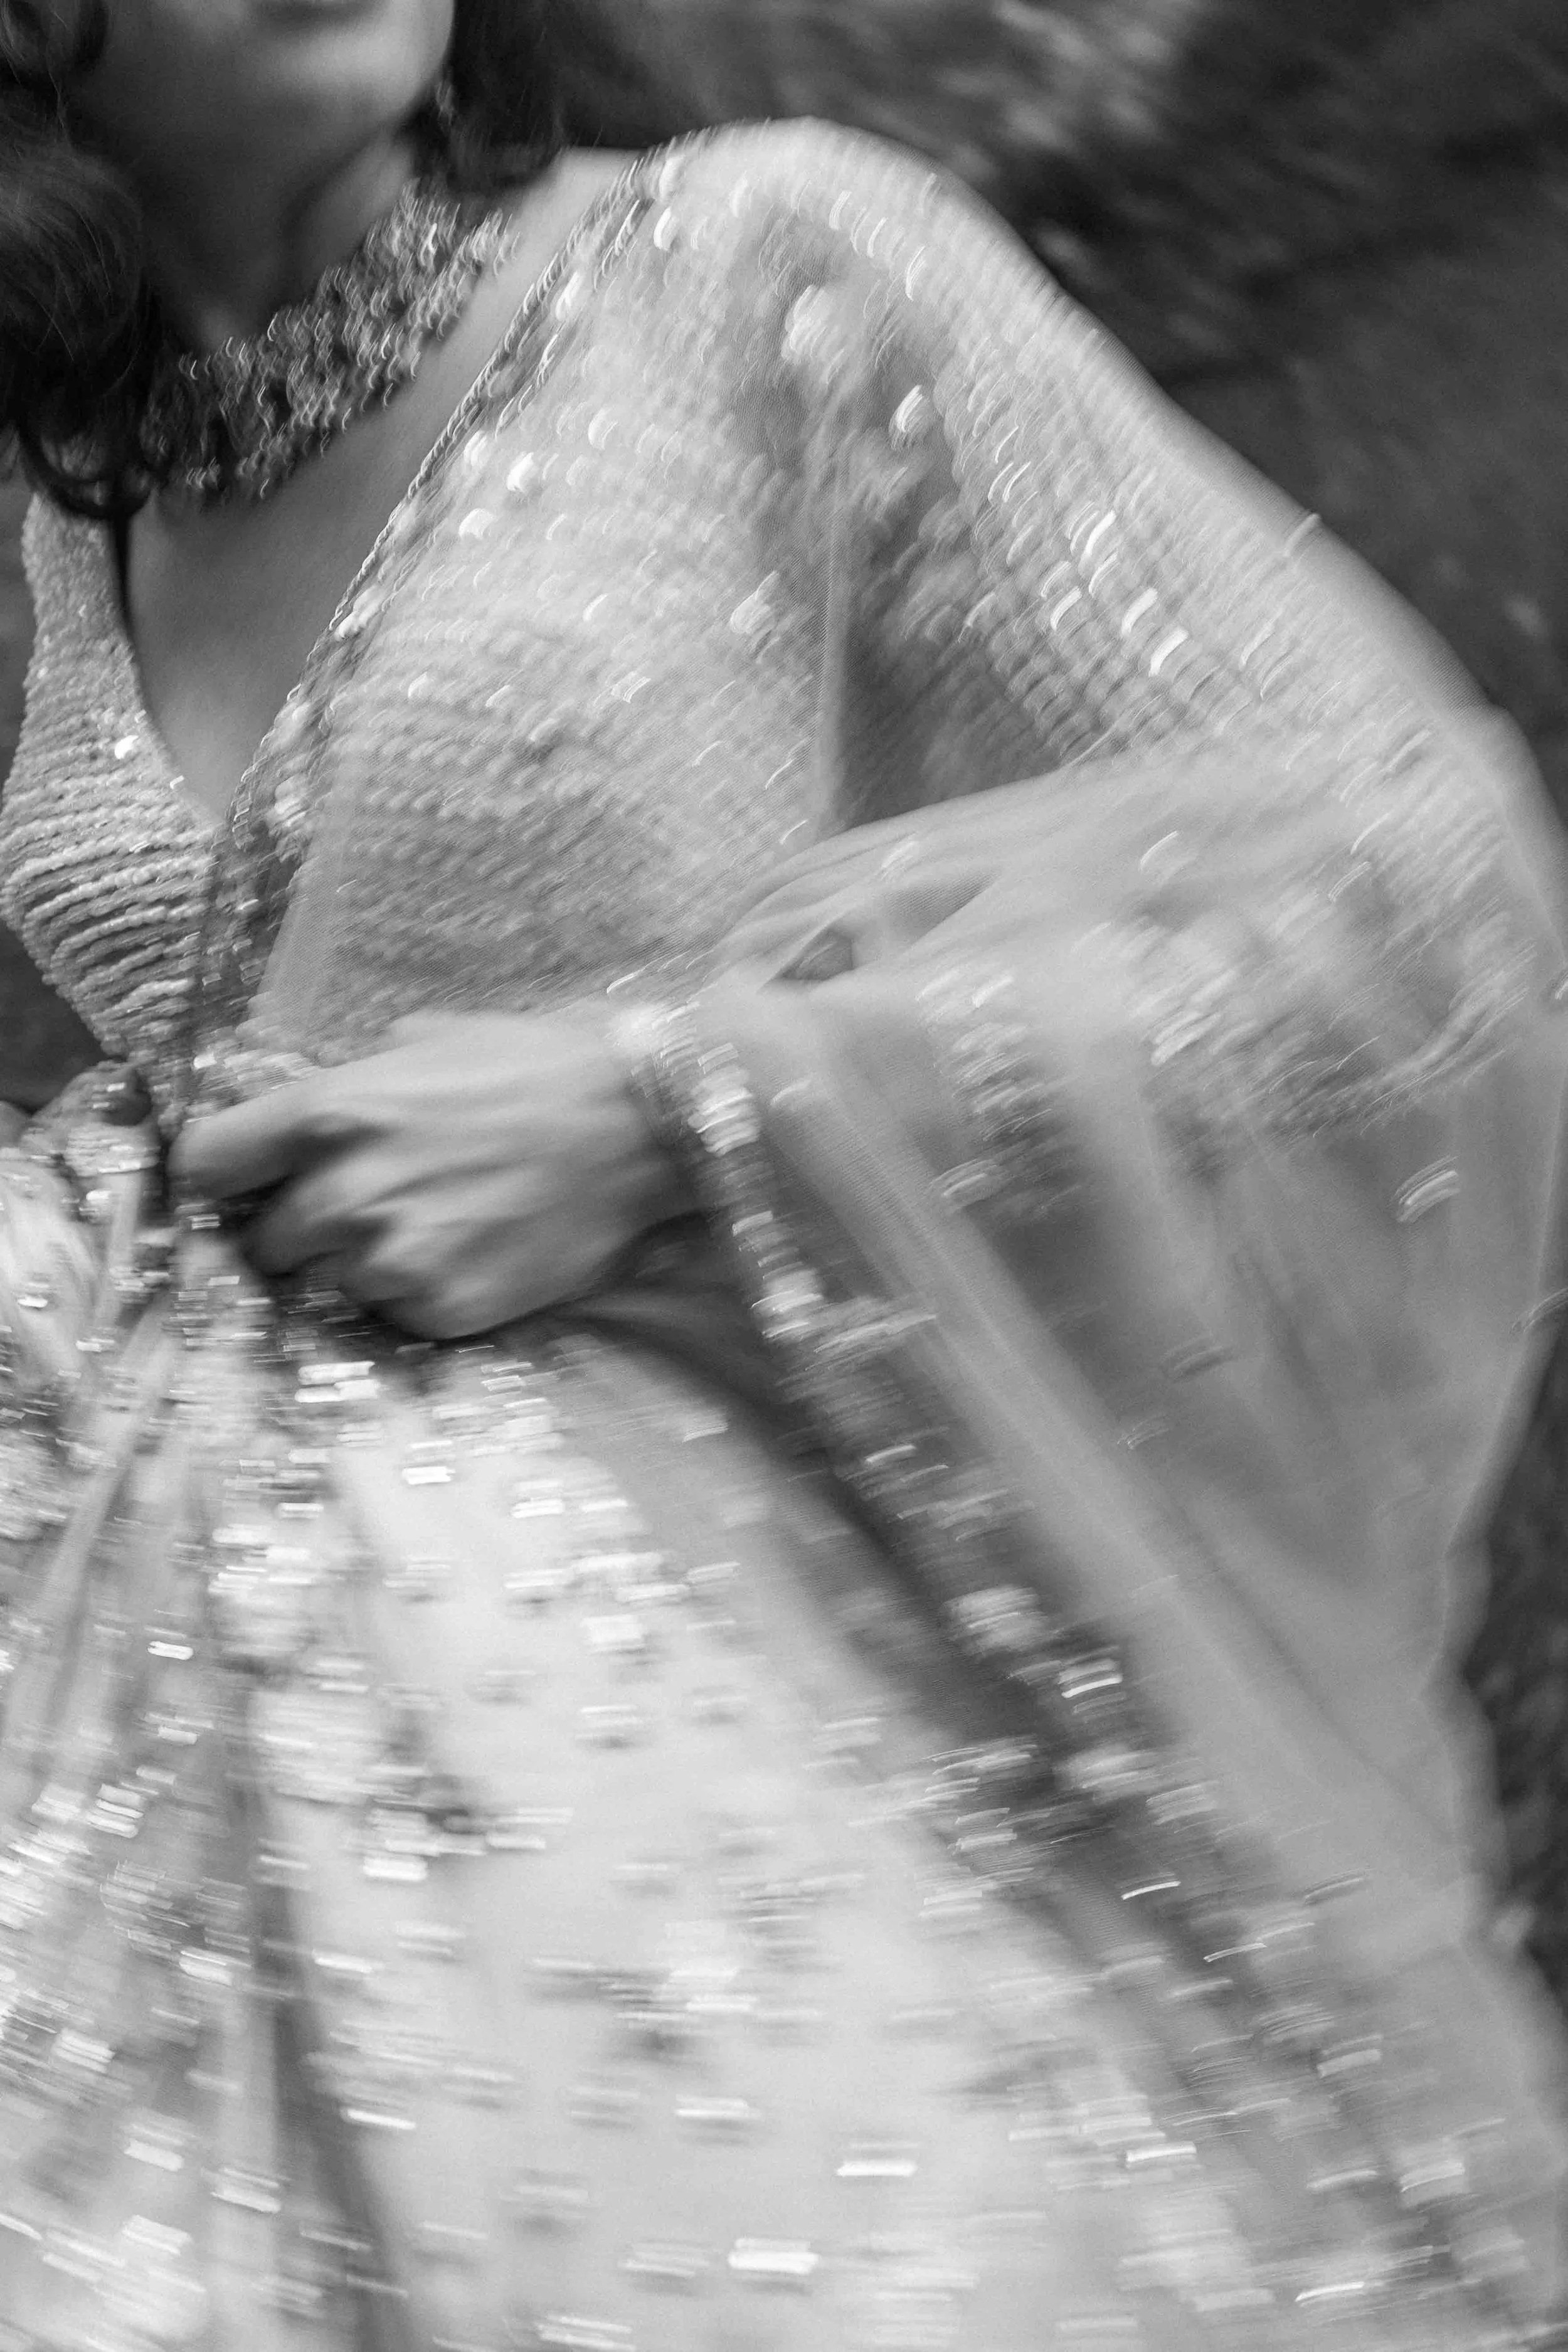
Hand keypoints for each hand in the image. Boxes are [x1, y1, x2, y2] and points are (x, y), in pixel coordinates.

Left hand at [172, 1011, 689, 1338]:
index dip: (218, 1173)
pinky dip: (416, 1292)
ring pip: (328, 1284)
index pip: (204, 1162)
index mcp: (329, 1113)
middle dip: (295, 1226)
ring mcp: (394, 1262)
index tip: (239, 1179)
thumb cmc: (536, 1066)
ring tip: (427, 1225)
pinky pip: (393, 1314)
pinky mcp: (442, 1311)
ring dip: (359, 1263)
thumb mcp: (424, 1043)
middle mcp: (345, 1194)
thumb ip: (348, 1085)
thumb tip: (301, 1116)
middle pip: (261, 1242)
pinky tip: (465, 1251)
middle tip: (353, 1205)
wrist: (643, 1127)